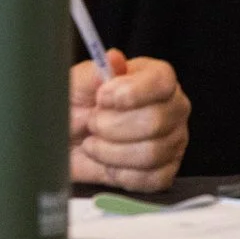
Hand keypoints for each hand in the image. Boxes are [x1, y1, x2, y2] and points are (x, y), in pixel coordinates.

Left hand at [68, 50, 190, 192]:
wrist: (66, 142)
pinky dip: (122, 173)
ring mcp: (172, 141)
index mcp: (155, 78)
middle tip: (92, 123)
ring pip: (152, 152)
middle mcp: (172, 107)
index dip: (132, 92)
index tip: (102, 98)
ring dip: (112, 152)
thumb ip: (94, 72)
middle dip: (113, 126)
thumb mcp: (76, 84)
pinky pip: (151, 178)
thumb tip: (114, 59)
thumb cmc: (75, 107)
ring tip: (94, 144)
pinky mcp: (165, 171)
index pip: (162, 82)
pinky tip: (108, 163)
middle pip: (156, 121)